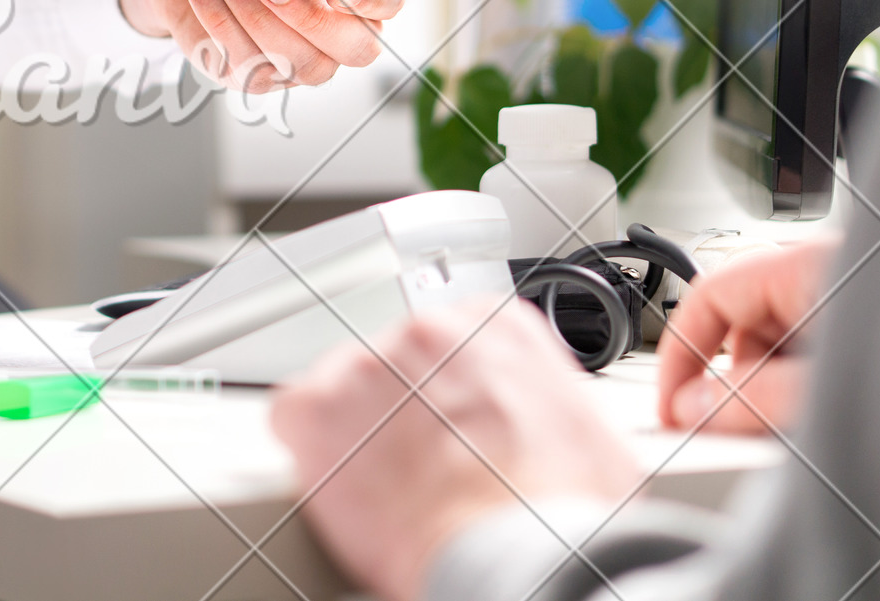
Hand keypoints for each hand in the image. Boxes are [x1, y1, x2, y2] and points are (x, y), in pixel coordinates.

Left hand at [119, 0, 403, 91]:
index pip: (389, 1)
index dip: (371, 0)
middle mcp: (337, 23)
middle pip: (358, 49)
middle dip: (311, 16)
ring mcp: (299, 56)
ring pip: (303, 65)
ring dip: (257, 18)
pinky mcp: (256, 75)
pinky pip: (251, 69)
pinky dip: (221, 25)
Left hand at [271, 301, 638, 600]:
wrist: (517, 552)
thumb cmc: (560, 512)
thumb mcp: (586, 436)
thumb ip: (545, 404)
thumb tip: (541, 428)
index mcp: (496, 327)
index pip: (454, 339)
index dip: (449, 391)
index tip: (451, 423)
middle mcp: (427, 330)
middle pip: (397, 363)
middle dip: (405, 411)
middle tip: (421, 465)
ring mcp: (368, 364)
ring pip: (346, 390)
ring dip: (360, 432)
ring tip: (388, 487)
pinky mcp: (318, 408)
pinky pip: (293, 417)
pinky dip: (309, 450)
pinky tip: (340, 484)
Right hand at [657, 242, 833, 433]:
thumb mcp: (821, 385)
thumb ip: (752, 398)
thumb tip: (691, 408)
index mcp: (803, 267)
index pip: (708, 298)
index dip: (678, 354)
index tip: (670, 403)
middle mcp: (821, 278)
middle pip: (741, 329)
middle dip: (732, 383)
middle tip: (728, 429)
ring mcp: (842, 305)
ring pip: (776, 349)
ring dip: (770, 392)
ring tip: (790, 426)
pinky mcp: (859, 332)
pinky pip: (808, 358)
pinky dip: (799, 390)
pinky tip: (814, 416)